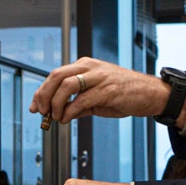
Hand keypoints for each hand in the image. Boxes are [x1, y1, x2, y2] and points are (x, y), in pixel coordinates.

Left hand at [29, 57, 168, 124]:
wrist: (151, 94)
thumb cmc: (125, 94)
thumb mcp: (97, 97)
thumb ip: (78, 103)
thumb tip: (60, 113)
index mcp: (85, 65)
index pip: (55, 75)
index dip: (41, 91)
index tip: (34, 106)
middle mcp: (90, 67)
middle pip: (56, 76)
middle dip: (44, 95)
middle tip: (41, 112)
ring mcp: (99, 77)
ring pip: (66, 85)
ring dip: (55, 103)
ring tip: (55, 117)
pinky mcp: (107, 90)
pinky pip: (82, 99)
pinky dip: (70, 111)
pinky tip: (67, 119)